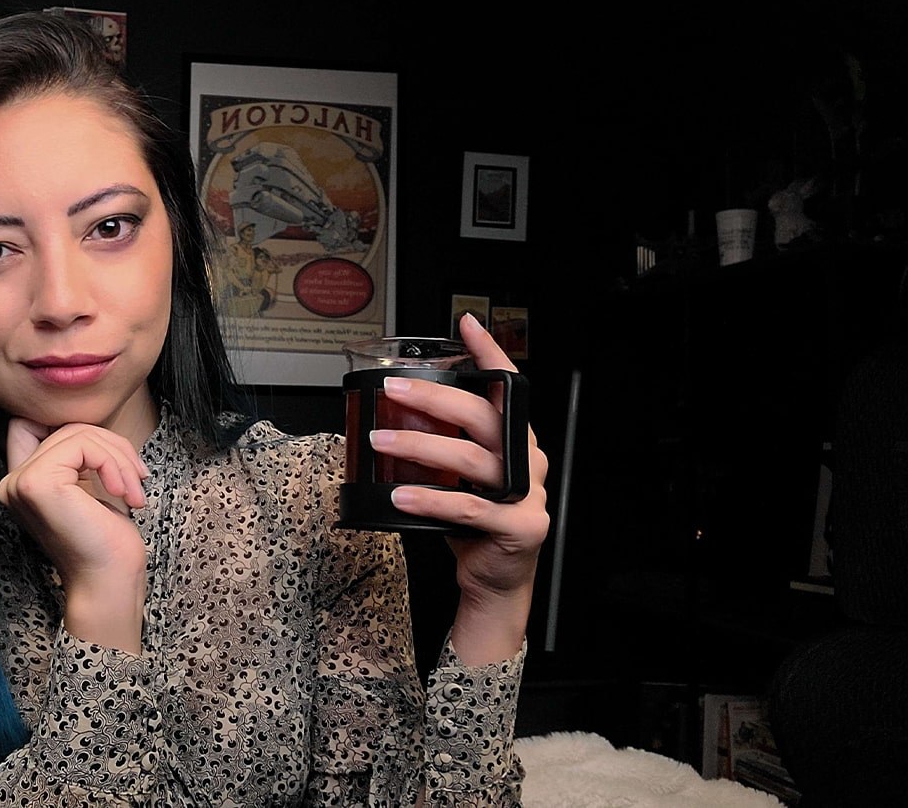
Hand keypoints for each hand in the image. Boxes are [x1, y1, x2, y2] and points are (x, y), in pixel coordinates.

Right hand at [0, 418, 150, 651]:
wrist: (109, 583)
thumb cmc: (106, 543)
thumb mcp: (88, 487)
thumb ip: (76, 456)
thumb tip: (88, 420)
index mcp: (20, 484)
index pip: (31, 424)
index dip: (73, 433)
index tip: (109, 462)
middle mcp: (11, 483)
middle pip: (65, 427)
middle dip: (111, 446)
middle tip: (137, 478)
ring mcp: (20, 482)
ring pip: (77, 433)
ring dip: (119, 457)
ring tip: (135, 489)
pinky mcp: (37, 482)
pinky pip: (83, 444)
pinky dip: (113, 463)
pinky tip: (126, 493)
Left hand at [369, 314, 549, 658]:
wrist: (495, 581)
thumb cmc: (473, 522)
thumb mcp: (460, 475)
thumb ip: (445, 443)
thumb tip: (397, 408)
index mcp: (515, 440)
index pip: (509, 387)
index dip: (490, 354)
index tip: (466, 324)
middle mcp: (526, 460)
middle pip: (483, 416)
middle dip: (434, 396)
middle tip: (393, 388)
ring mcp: (526, 494)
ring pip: (472, 459)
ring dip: (420, 445)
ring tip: (381, 440)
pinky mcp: (517, 527)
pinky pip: (467, 508)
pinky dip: (430, 499)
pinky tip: (400, 494)